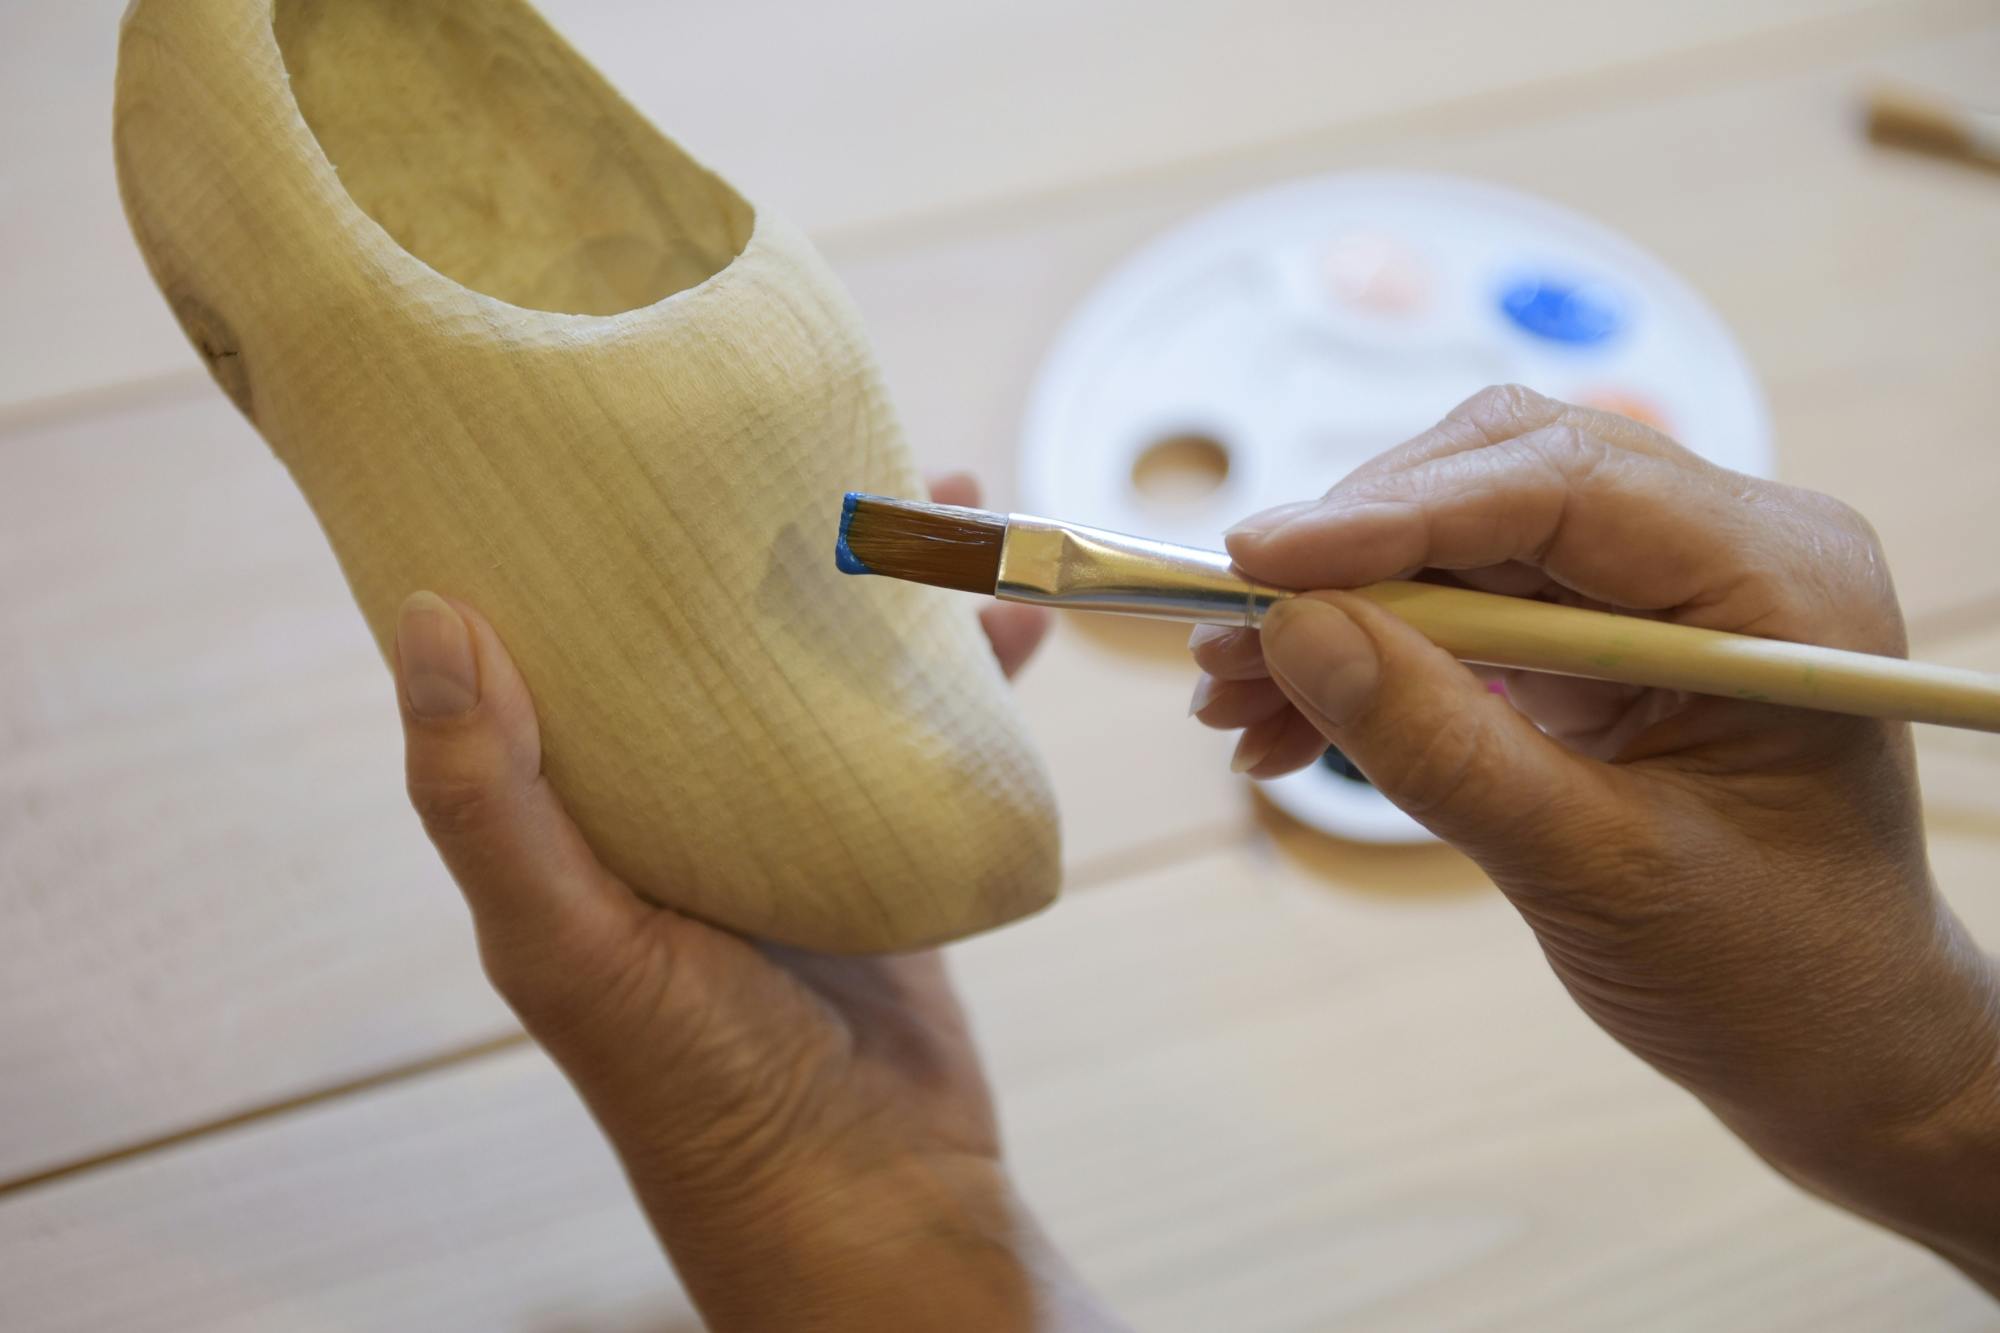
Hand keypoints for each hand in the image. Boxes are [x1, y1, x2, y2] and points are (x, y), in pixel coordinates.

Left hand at [393, 475, 1118, 1330]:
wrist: (865, 1201)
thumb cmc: (696, 1092)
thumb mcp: (568, 944)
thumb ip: (492, 797)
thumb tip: (427, 614)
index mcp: (575, 812)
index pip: (555, 644)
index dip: (573, 538)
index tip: (609, 427)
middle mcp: (675, 802)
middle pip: (710, 632)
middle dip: (764, 531)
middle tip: (819, 430)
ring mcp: (785, 821)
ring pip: (828, 664)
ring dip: (884, 582)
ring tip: (948, 494)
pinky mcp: (880, 847)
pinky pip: (919, 728)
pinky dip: (970, 671)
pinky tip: (1016, 621)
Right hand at [1191, 386, 1999, 1289]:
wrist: (1836, 1047)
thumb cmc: (1769, 975)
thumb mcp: (1596, 868)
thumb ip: (1442, 745)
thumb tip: (1295, 631)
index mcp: (1773, 581)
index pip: (1558, 486)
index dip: (1393, 512)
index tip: (1256, 560)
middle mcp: (1724, 549)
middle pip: (1495, 480)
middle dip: (1347, 556)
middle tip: (1224, 640)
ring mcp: (1663, 586)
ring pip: (1460, 539)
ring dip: (1337, 610)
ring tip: (1232, 697)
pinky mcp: (1607, 634)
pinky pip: (1464, 605)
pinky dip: (1370, 654)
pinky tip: (1289, 720)